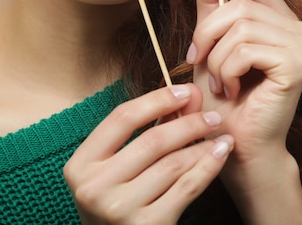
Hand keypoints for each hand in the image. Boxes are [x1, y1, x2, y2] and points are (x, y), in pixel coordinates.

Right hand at [64, 83, 233, 224]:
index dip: (157, 100)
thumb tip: (188, 95)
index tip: (185, 91)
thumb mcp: (118, 165)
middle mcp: (95, 187)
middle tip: (212, 114)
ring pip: (172, 165)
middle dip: (188, 122)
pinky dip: (207, 167)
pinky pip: (185, 188)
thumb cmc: (117, 199)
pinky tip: (220, 154)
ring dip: (202, 145)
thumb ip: (149, 128)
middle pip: (152, 141)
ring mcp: (119, 210)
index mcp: (81, 164)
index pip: (122, 118)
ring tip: (219, 133)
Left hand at [186, 0, 301, 221]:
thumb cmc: (225, 97)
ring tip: (220, 81)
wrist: (237, 143)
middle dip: (207, 33)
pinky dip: (227, 69)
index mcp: (279, 20)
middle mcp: (298, 27)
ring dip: (216, 57)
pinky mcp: (297, 63)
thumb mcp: (211, 42)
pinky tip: (234, 89)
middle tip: (198, 59)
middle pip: (238, 5)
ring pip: (239, 27)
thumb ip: (212, 4)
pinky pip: (245, 48)